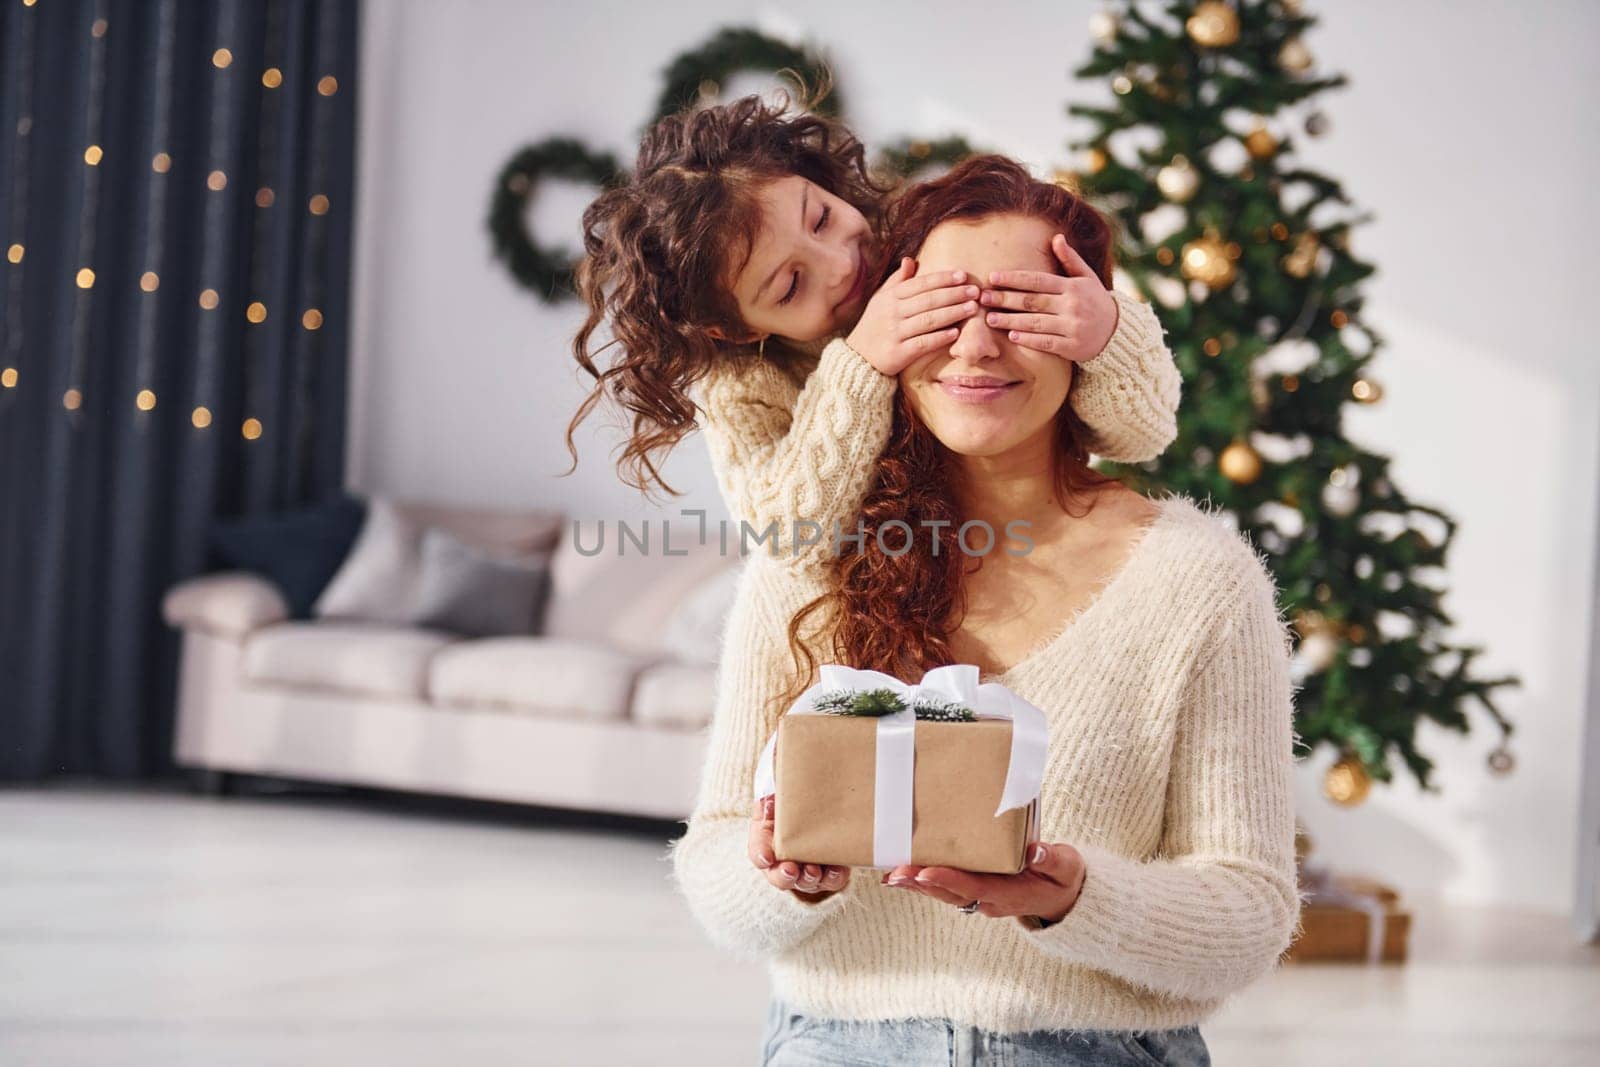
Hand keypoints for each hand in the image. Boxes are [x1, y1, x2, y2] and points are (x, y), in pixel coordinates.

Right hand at [749, 794, 850, 900]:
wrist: (816, 805)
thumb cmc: (791, 805)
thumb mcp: (777, 799)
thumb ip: (770, 804)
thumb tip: (769, 805)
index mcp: (766, 843)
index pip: (758, 853)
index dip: (761, 856)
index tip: (767, 858)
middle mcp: (783, 863)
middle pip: (779, 877)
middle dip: (784, 876)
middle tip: (790, 870)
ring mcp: (805, 871)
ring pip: (805, 883)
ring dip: (809, 879)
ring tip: (813, 870)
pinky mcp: (828, 872)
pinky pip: (831, 881)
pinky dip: (834, 878)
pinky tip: (837, 870)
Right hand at [845, 257, 982, 376]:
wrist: (858, 357)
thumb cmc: (875, 324)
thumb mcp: (881, 299)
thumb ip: (897, 280)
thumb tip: (910, 260)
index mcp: (891, 297)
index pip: (920, 284)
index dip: (942, 278)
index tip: (963, 275)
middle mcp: (893, 313)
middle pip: (928, 300)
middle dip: (954, 294)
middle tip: (975, 291)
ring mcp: (895, 333)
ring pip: (928, 320)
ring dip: (952, 313)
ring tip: (972, 308)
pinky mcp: (898, 353)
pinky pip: (923, 343)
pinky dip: (939, 337)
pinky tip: (955, 333)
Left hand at [879, 841, 1085, 922]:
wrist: (1063, 898)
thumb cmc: (1062, 876)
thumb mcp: (1066, 865)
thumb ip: (1051, 859)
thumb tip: (1035, 850)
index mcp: (1010, 893)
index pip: (975, 886)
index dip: (949, 880)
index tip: (925, 872)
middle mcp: (990, 900)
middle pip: (951, 893)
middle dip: (922, 883)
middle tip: (895, 873)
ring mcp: (981, 898)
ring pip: (943, 894)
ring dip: (916, 886)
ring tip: (889, 876)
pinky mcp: (975, 891)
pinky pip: (945, 889)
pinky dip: (923, 883)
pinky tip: (902, 875)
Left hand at [978, 234, 1118, 360]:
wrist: (1116, 332)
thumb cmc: (1095, 300)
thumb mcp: (1086, 277)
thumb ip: (1069, 259)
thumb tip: (1056, 237)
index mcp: (1072, 287)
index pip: (1038, 281)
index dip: (1014, 278)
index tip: (993, 277)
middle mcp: (1072, 306)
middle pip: (1032, 301)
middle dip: (1005, 299)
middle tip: (983, 298)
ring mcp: (1072, 327)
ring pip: (1036, 323)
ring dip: (1010, 321)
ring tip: (990, 318)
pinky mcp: (1072, 347)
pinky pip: (1046, 343)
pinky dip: (1028, 339)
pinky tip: (1011, 336)